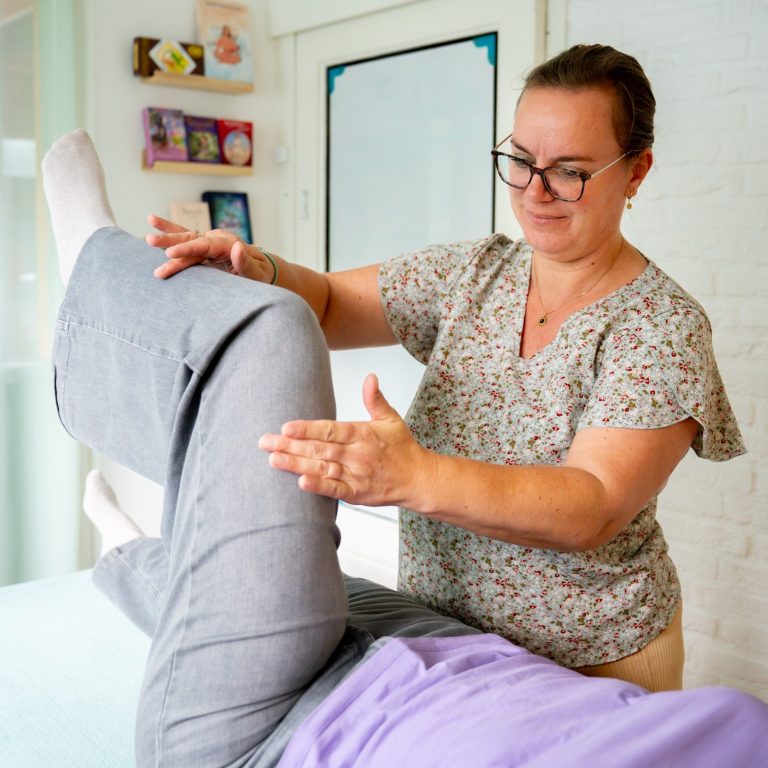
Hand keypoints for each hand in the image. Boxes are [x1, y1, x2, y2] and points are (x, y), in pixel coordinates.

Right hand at [146, 214, 275, 282]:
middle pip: (190, 239)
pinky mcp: (204, 247)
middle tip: (149, 241)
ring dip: (166, 237)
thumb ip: (246, 263)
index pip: (203, 246)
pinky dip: (170, 230)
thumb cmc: (260, 274)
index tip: (170, 254)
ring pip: (184, 238)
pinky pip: (185, 238)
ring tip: (146, 236)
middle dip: (170, 241)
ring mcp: (208, 242)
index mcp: (227, 244)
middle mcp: (215, 239)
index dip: (186, 250)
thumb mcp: (257, 273)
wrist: (262, 270)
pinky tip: (152, 220)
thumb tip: (235, 247)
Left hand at [258, 374, 431, 506]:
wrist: (419, 479)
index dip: (308, 429)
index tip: (286, 427)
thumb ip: (375, 399)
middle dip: (291, 445)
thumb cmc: (402, 449)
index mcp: (363, 433)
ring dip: (297, 464)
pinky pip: (335, 490)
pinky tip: (301, 482)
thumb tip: (370, 377)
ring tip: (274, 460)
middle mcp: (358, 454)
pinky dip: (319, 487)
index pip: (331, 429)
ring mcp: (357, 475)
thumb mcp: (391, 419)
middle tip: (265, 442)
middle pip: (320, 449)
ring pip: (322, 468)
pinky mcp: (357, 493)